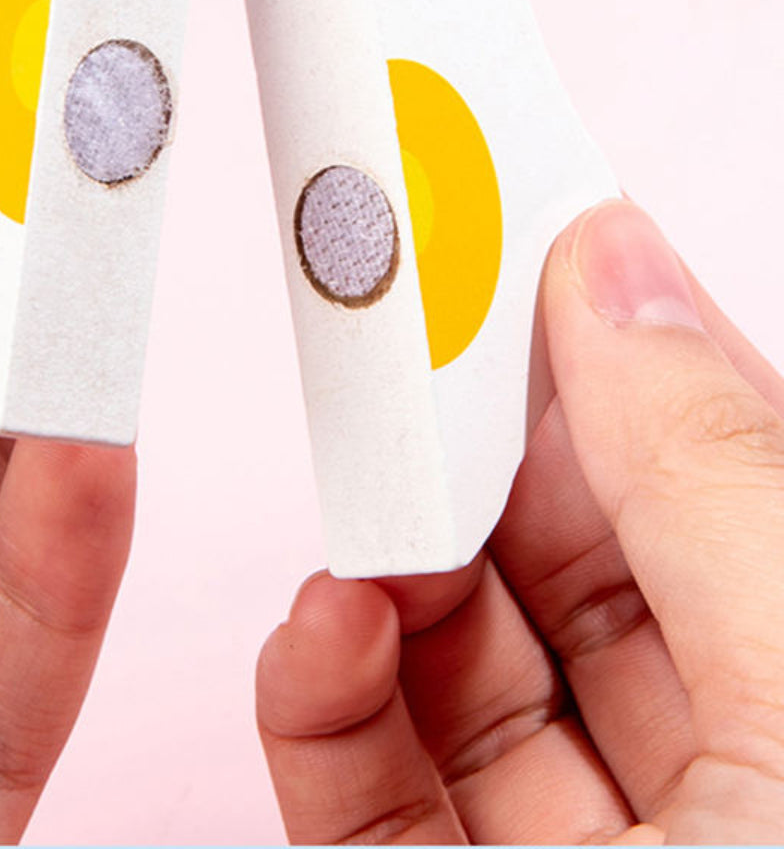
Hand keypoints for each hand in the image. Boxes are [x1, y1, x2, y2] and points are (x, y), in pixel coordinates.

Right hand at [256, 199, 783, 842]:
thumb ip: (706, 478)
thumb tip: (616, 266)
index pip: (712, 486)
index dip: (626, 361)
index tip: (535, 242)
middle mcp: (714, 777)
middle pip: (570, 568)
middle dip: (475, 459)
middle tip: (402, 351)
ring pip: (455, 669)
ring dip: (385, 574)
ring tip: (362, 510)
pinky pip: (366, 791)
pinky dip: (319, 696)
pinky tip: (321, 627)